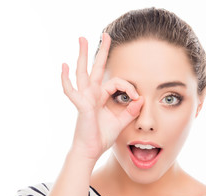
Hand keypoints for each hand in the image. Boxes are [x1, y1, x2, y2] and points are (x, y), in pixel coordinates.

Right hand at [61, 33, 143, 163]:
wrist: (91, 151)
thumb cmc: (102, 137)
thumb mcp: (120, 122)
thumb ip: (131, 111)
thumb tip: (141, 99)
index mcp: (101, 97)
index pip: (117, 83)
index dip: (129, 87)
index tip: (137, 98)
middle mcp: (92, 94)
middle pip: (96, 68)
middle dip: (101, 51)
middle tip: (106, 35)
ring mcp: (85, 98)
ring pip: (83, 72)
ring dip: (83, 55)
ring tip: (82, 39)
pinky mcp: (81, 105)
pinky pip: (71, 91)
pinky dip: (66, 79)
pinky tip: (64, 66)